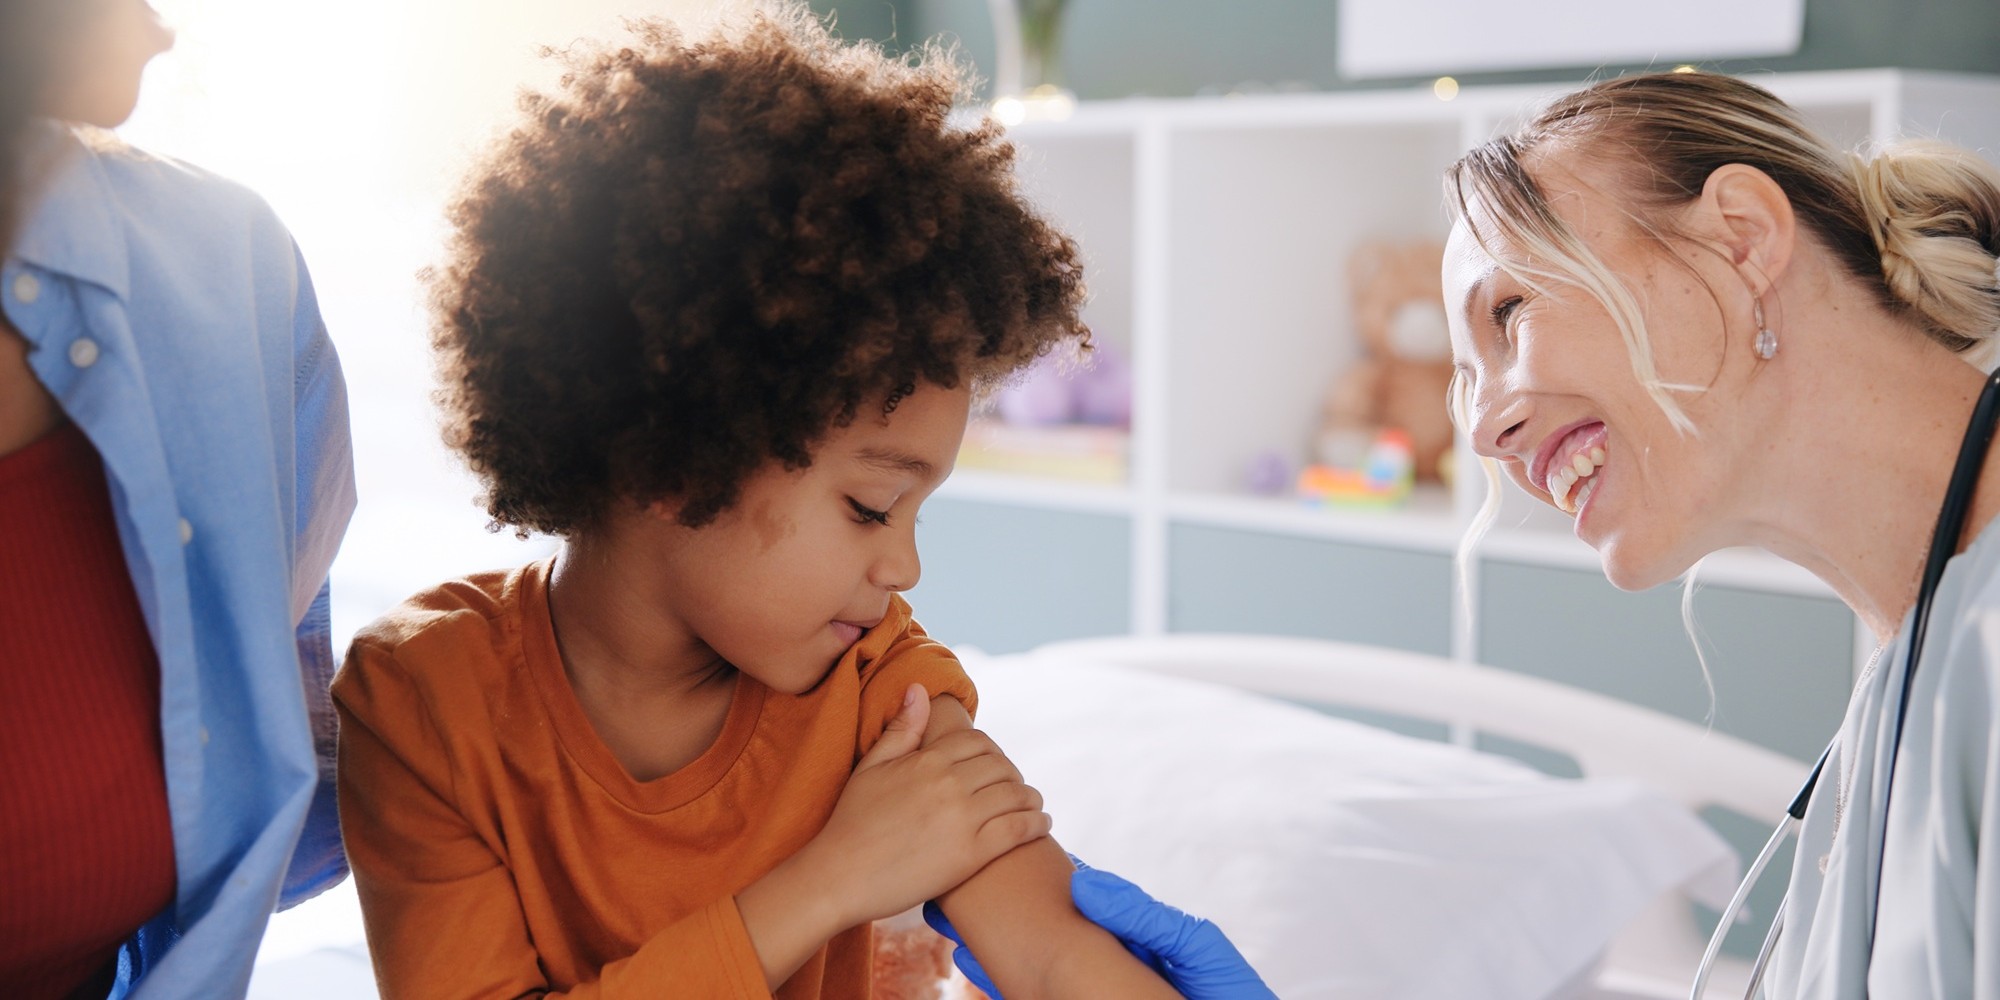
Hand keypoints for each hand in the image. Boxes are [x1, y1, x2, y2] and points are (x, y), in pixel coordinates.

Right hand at [802, 684, 1050, 928]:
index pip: (979, 742)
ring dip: (1031, 798)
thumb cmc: (850, 822)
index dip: (993, 753)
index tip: (996, 766)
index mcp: (927, 760)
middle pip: (1002, 767)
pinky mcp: (971, 853)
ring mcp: (962, 818)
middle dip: (1013, 775)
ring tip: (1034, 805)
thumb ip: (901, 729)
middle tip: (1016, 787)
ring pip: (1016, 795)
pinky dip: (1036, 823)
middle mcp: (949, 783)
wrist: (839, 876)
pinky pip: (1018, 829)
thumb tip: (919, 689)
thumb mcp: (871, 767)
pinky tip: (1041, 824)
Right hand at [924, 858, 1274, 999]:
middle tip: (958, 896)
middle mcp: (1105, 964)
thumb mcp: (1192, 948)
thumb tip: (1085, 884)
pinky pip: (1038, 996)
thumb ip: (1143, 916)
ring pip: (1033, 969)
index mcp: (1131, 937)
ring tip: (955, 928)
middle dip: (1001, 916)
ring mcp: (1089, 988)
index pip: (1075, 903)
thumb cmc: (1228, 997)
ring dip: (993, 950)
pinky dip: (1007, 984)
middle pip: (1042, 933)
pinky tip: (978, 967)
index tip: (999, 857)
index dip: (1037, 882)